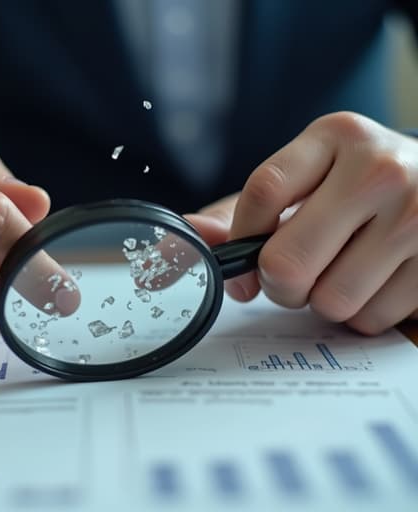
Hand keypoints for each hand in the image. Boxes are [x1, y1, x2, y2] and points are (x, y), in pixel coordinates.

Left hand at [223, 112, 417, 334]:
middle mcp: (380, 169)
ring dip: (323, 301)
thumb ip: (241, 210)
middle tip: (294, 274)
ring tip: (341, 270)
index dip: (239, 241)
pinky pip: (370, 319)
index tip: (242, 262)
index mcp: (334, 137)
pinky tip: (375, 281)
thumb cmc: (355, 186)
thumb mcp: (304, 180)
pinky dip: (362, 313)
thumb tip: (187, 235)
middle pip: (287, 261)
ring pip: (330, 300)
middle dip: (279, 283)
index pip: (262, 192)